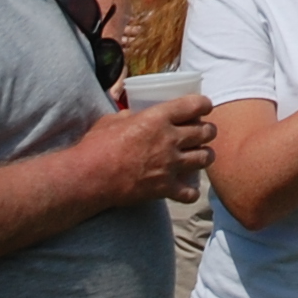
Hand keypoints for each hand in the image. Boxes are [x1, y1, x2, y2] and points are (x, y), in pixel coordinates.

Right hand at [86, 95, 216, 205]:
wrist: (89, 177)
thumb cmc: (96, 146)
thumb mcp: (112, 120)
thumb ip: (129, 116)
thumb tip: (134, 115)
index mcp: (158, 117)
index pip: (195, 104)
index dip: (204, 104)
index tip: (204, 107)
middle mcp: (170, 139)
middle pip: (207, 131)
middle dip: (208, 131)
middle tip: (203, 134)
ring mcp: (170, 164)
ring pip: (205, 158)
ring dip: (205, 156)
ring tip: (199, 157)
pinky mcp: (165, 188)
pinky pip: (191, 192)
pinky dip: (191, 192)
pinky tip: (187, 189)